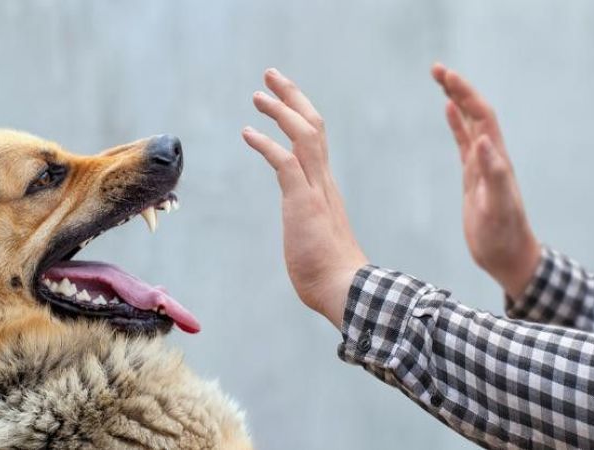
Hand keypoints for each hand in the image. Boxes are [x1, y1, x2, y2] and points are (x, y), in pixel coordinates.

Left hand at [242, 68, 367, 328]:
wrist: (346, 290)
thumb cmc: (330, 274)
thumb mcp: (315, 238)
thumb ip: (309, 225)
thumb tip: (304, 232)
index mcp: (325, 187)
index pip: (315, 140)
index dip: (299, 114)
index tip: (284, 99)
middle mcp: (323, 182)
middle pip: (313, 125)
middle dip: (292, 97)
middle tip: (271, 76)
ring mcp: (315, 190)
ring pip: (303, 135)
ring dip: (281, 110)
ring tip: (258, 94)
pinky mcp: (303, 202)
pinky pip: (285, 163)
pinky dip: (266, 144)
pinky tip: (248, 132)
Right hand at [431, 63, 539, 298]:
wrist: (506, 255)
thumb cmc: (503, 235)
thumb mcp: (498, 206)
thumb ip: (494, 173)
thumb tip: (483, 139)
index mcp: (496, 159)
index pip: (481, 116)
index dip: (465, 94)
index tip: (446, 76)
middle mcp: (491, 156)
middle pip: (475, 112)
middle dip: (458, 88)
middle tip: (436, 69)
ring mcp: (481, 164)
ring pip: (469, 123)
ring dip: (456, 100)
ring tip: (440, 80)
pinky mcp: (473, 176)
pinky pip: (463, 142)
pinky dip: (456, 123)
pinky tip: (447, 111)